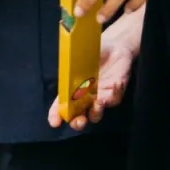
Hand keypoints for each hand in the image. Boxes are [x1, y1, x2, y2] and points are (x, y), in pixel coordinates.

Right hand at [47, 7, 143, 130]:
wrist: (114, 46)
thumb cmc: (91, 51)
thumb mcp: (78, 56)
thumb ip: (72, 66)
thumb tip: (67, 72)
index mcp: (71, 88)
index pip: (61, 105)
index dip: (56, 114)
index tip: (55, 122)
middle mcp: (84, 97)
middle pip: (78, 116)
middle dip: (77, 122)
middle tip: (78, 121)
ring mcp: (99, 97)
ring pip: (95, 114)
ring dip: (96, 113)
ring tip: (97, 103)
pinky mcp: (114, 94)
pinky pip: (112, 100)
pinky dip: (113, 94)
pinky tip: (115, 84)